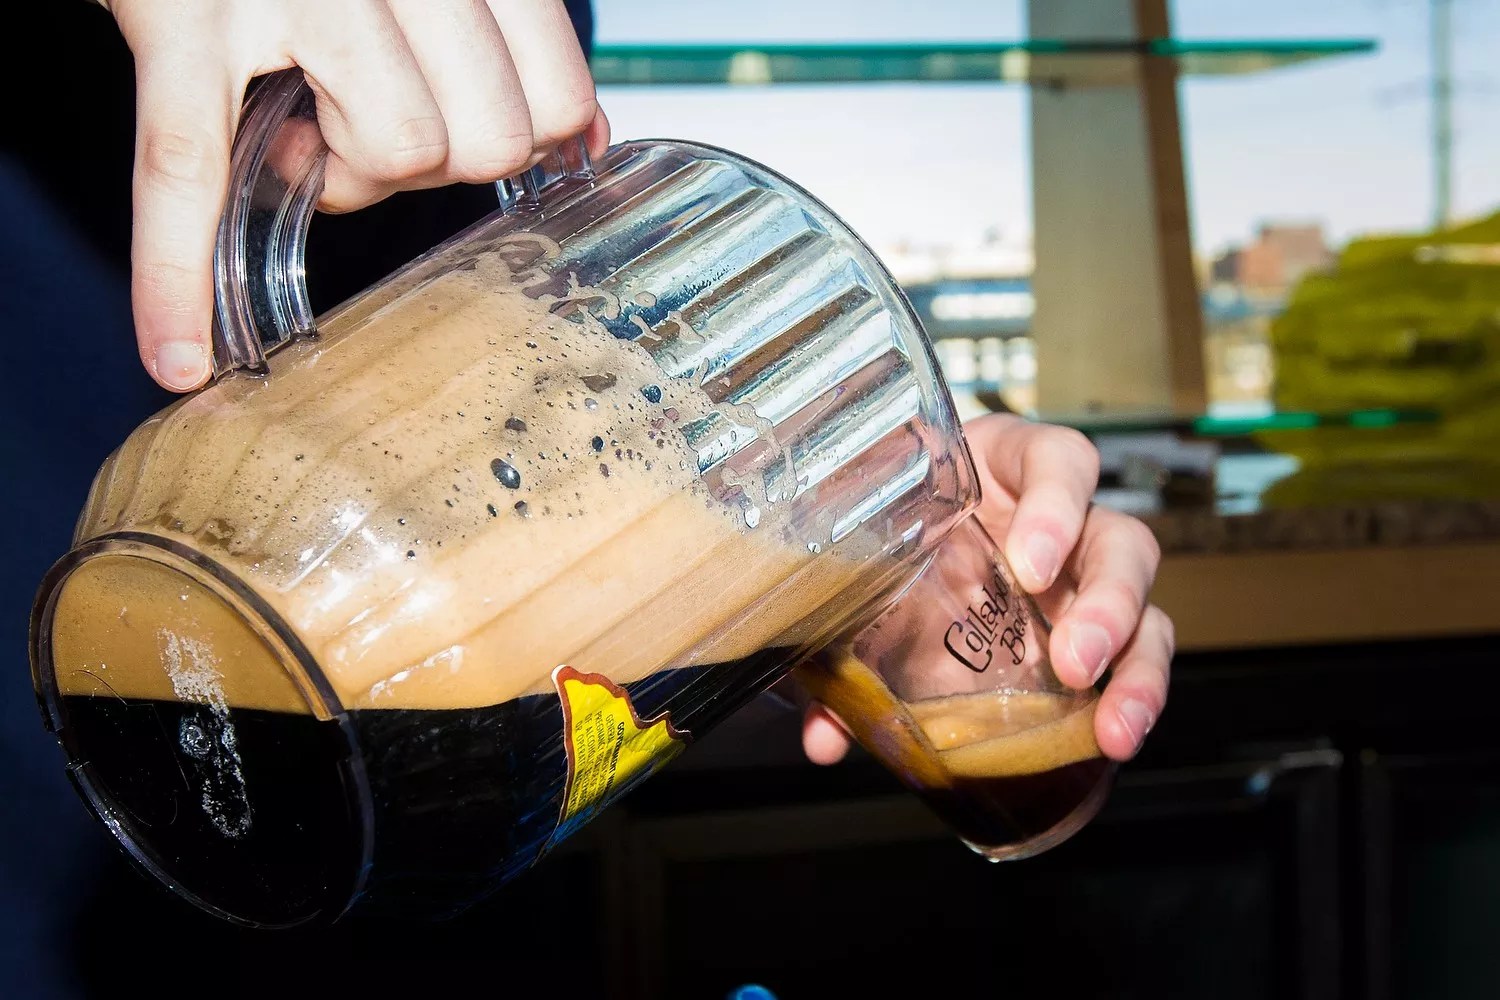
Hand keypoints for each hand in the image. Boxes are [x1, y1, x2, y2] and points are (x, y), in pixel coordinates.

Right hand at [102, 0, 608, 391]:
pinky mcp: (179, 23)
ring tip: (308, 119)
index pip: (555, 98)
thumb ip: (516, 42)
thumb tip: (584, 142)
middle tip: (373, 119)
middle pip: (486, 142)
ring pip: (394, 154)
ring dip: (354, 169)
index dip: (520, 141)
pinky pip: (186, 171)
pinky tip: (182, 359)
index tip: (469, 125)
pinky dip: (175, 276)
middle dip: (437, 161)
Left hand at [802, 413, 1174, 763]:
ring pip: (1146, 610)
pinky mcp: (1094, 635)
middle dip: (1109, 603)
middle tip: (1074, 660)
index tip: (1029, 563)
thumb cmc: (891, 523)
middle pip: (1121, 543)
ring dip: (1137, 669)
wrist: (892, 535)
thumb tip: (824, 737)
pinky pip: (1132, 664)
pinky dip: (1127, 704)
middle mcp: (1064, 523)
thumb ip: (839, 624)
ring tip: (1116, 726)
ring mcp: (1085, 583)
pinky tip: (1111, 742)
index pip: (1059, 461)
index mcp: (1008, 470)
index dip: (1056, 506)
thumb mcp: (866, 551)